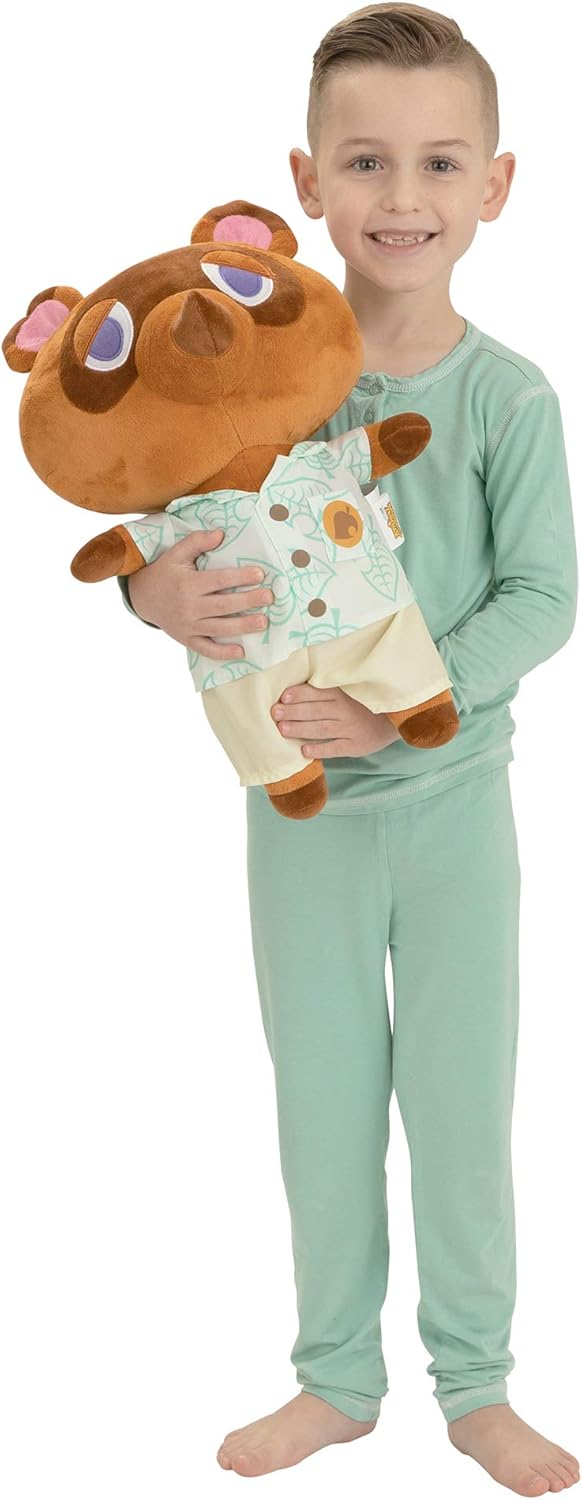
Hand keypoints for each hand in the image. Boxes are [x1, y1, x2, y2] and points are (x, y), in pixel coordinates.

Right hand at [127, 528, 273, 656]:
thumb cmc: (165, 572)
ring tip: (263, 622)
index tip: (259, 574)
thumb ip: (197, 542)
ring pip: (219, 628)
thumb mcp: (176, 553)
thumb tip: (221, 534)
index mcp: (188, 584)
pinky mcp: (187, 639)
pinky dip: (222, 653)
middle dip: (248, 601)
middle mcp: (188, 606)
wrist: (142, 598)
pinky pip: (206, 648)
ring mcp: (188, 625)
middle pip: (223, 605)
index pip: (219, 580)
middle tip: (269, 597)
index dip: (240, 577)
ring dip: (242, 626)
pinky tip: (241, 652)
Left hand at [271, 682, 400, 758]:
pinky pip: (335, 748)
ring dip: (301, 728)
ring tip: (282, 729)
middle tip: (276, 713)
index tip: (283, 696)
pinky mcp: (355, 746)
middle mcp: (345, 710)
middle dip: (294, 711)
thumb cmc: (363, 705)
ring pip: (321, 728)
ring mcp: (350, 728)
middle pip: (315, 710)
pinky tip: (304, 751)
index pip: (317, 692)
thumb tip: (294, 689)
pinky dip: (320, 750)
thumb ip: (326, 690)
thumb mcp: (349, 691)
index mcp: (342, 694)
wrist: (394, 720)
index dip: (300, 694)